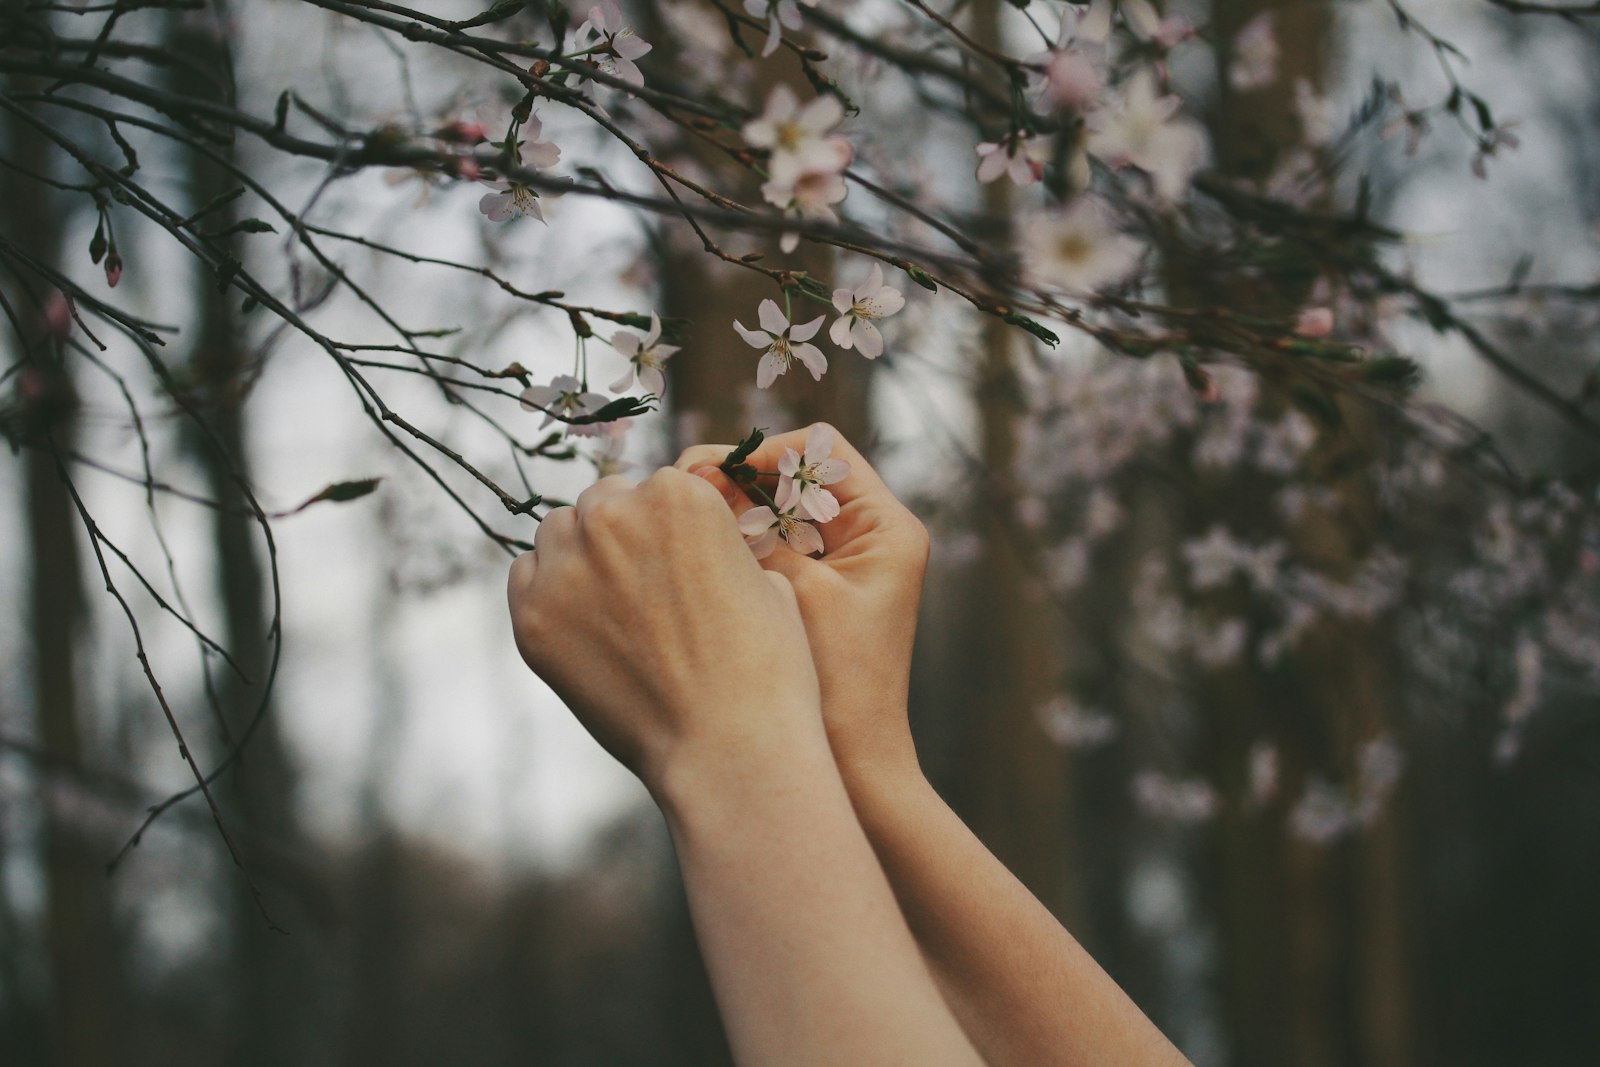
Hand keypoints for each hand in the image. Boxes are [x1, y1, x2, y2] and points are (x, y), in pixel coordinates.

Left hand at [507, 467, 821, 796]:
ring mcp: (566, 565)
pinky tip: (583, 630)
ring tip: (612, 609)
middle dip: (619, 534)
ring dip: (578, 557)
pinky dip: (548, 594)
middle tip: (641, 587)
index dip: (665, 524)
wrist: (729, 748)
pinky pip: (526, 578)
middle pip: (601, 502)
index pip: (654, 486)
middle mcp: (614, 515)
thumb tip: (695, 545)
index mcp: (678, 494)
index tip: (673, 559)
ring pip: (557, 534)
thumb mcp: (765, 582)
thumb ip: (718, 545)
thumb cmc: (764, 670)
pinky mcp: (532, 616)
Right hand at [675, 425, 929, 778]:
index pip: (820, 451)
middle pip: (792, 477)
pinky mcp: (812, 595)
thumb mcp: (797, 593)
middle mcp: (869, 537)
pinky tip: (689, 556)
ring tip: (678, 522)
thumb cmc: (839, 684)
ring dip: (728, 512)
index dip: (760, 453)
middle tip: (679, 494)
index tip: (708, 474)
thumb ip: (756, 534)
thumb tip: (700, 486)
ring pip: (772, 512)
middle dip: (735, 480)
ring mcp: (840, 566)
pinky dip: (732, 548)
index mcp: (886, 526)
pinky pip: (767, 550)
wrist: (853, 768)